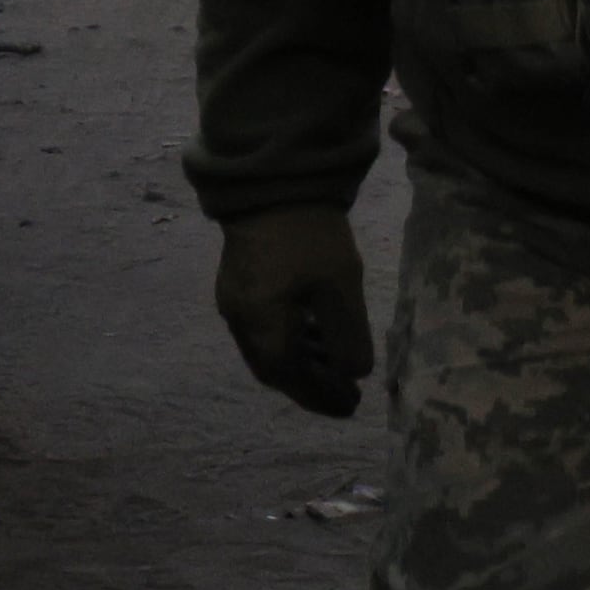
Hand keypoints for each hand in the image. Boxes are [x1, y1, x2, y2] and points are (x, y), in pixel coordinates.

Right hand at [213, 206, 374, 418]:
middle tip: (348, 397)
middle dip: (311, 386)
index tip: (350, 407)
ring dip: (304, 364)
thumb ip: (346, 334)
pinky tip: (319, 337)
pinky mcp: (240, 285)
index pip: (288, 376)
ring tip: (341, 370)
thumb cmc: (310, 235)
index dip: (319, 396)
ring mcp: (235, 301)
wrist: (274, 183)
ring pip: (268, 349)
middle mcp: (240, 318)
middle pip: (273, 367)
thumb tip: (355, 374)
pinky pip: (264, 328)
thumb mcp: (339, 286)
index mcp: (261, 322)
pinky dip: (293, 340)